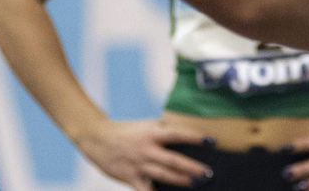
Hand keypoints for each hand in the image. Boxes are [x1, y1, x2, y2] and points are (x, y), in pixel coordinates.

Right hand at [72, 118, 213, 189]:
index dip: (195, 137)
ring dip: (181, 180)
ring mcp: (139, 165)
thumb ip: (162, 132)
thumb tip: (183, 138)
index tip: (211, 141)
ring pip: (164, 175)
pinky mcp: (131, 177)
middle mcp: (147, 149)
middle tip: (208, 172)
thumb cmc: (124, 132)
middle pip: (174, 160)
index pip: (177, 134)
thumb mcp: (144, 126)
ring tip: (194, 183)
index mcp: (151, 133)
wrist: (97, 138)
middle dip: (193, 167)